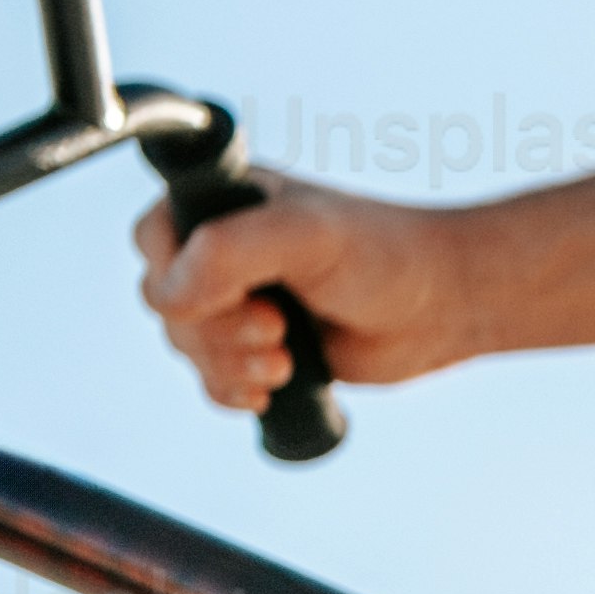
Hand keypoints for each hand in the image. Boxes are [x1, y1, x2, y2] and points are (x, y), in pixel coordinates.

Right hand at [140, 178, 473, 411]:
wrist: (443, 307)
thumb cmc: (386, 255)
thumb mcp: (305, 236)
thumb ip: (228, 252)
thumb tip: (168, 297)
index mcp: (224, 203)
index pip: (151, 238)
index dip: (178, 276)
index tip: (242, 291)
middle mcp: (223, 248)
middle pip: (164, 304)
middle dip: (217, 331)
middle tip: (279, 327)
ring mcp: (239, 300)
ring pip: (186, 347)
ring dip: (231, 364)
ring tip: (288, 356)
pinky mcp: (259, 347)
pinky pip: (210, 380)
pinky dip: (233, 390)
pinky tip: (274, 387)